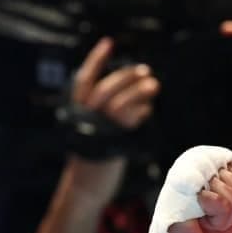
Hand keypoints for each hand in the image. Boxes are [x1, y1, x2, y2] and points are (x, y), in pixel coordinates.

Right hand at [64, 37, 160, 205]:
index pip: (84, 80)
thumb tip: (127, 96)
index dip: (96, 60)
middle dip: (126, 76)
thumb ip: (104, 115)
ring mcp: (96, 133)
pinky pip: (126, 122)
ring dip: (137, 91)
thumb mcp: (95, 133)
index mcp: (77, 113)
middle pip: (104, 88)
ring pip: (116, 103)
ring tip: (153, 85)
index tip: (108, 42)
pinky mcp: (109, 146)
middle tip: (146, 71)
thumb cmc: (94, 162)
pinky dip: (139, 112)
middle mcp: (84, 119)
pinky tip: (147, 110)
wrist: (85, 190)